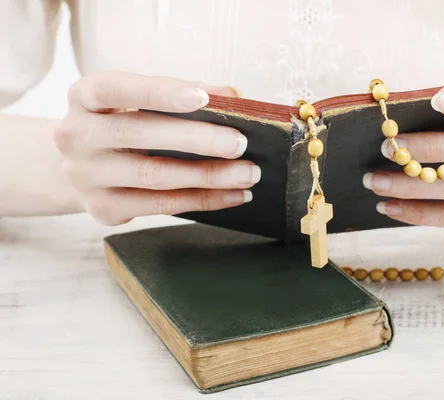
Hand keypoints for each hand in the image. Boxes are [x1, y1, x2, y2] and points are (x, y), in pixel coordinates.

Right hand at [54, 70, 259, 224]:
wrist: (78, 166)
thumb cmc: (121, 124)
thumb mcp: (135, 102)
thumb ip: (179, 96)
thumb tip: (232, 98)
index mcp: (84, 97)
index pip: (116, 88)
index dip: (160, 93)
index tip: (204, 98)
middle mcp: (76, 135)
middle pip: (138, 134)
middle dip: (196, 139)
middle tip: (239, 143)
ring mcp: (86, 176)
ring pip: (153, 176)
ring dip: (207, 176)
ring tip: (247, 173)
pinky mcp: (102, 208)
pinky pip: (160, 206)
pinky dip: (203, 200)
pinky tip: (234, 195)